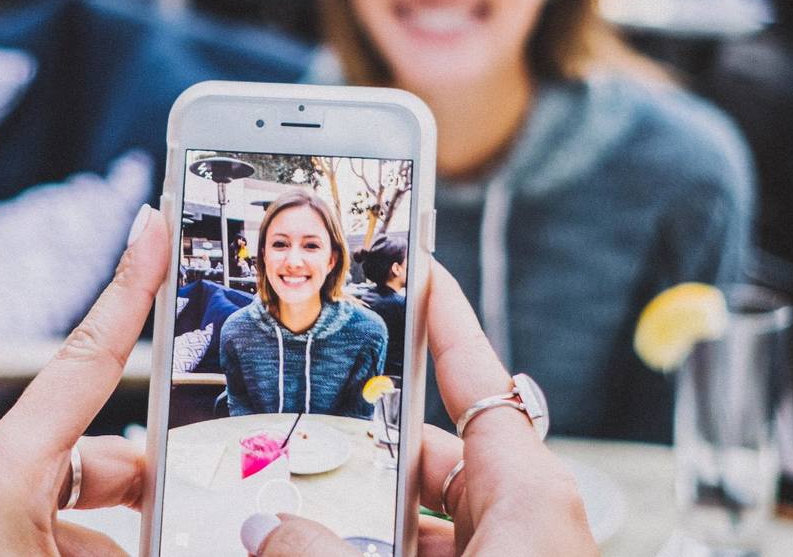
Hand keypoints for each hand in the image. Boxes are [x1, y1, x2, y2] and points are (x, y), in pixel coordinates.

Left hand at [0, 205, 168, 555]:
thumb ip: (138, 539)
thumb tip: (198, 532)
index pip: (86, 361)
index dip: (130, 288)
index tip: (152, 229)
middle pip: (87, 454)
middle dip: (138, 491)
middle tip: (181, 519)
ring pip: (56, 498)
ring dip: (100, 536)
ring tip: (124, 556)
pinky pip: (21, 521)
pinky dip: (61, 546)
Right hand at [247, 260, 596, 556]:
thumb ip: (323, 554)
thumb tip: (263, 530)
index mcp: (528, 493)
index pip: (479, 378)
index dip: (445, 319)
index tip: (421, 264)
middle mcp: (524, 519)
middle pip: (433, 456)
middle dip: (366, 451)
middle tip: (300, 439)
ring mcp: (512, 554)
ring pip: (428, 517)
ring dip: (367, 520)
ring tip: (297, 519)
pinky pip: (435, 552)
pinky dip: (385, 549)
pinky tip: (326, 556)